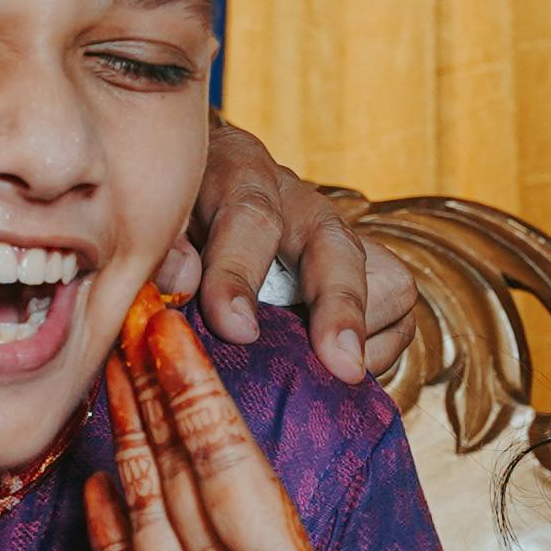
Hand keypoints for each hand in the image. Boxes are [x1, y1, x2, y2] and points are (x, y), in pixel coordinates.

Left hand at [171, 126, 417, 382]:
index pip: (249, 216)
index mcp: (239, 175)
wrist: (200, 183)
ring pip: (388, 280)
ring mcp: (337, 239)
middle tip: (340, 366)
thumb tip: (180, 283)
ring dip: (364, 335)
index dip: (240, 274)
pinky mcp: (363, 272)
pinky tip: (336, 373)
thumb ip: (163, 246)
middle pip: (337, 247)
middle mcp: (299, 203)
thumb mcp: (154, 216)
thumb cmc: (172, 210)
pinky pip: (396, 313)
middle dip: (340, 307)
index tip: (235, 328)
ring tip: (335, 376)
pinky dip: (376, 349)